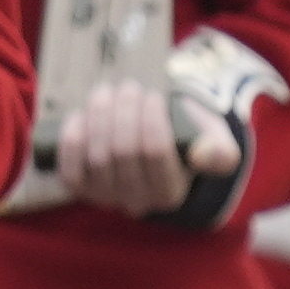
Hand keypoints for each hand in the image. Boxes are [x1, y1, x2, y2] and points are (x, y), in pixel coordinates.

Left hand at [49, 76, 239, 219]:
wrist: (155, 145)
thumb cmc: (188, 139)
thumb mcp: (215, 142)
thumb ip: (220, 151)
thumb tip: (203, 154)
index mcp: (170, 192)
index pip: (156, 153)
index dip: (151, 119)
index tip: (153, 95)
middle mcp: (137, 202)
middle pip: (122, 152)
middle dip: (123, 112)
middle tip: (129, 86)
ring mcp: (105, 197)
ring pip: (96, 157)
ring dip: (98, 118)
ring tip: (106, 92)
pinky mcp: (80, 189)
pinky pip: (70, 170)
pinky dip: (71, 141)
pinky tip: (79, 116)